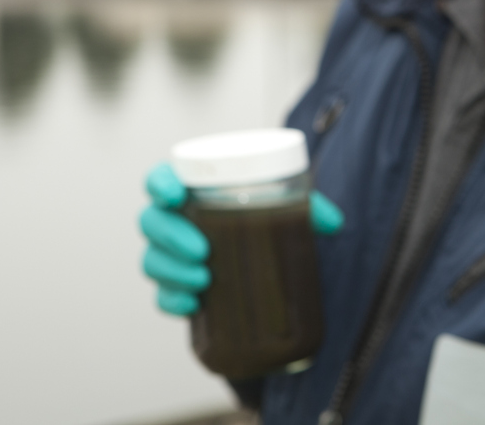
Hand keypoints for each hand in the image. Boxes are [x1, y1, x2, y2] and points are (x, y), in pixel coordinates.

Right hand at [139, 163, 344, 315]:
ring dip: (173, 271)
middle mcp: (174, 220)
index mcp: (192, 189)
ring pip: (152, 261)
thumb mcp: (289, 210)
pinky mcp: (176, 289)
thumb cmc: (266, 221)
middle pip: (151, 222)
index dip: (160, 184)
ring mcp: (170, 256)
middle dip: (172, 236)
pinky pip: (162, 297)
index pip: (160, 178)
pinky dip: (173, 302)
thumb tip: (333, 222)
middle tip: (203, 250)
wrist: (266, 262)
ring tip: (205, 280)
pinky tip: (193, 306)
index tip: (175, 195)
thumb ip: (309, 208)